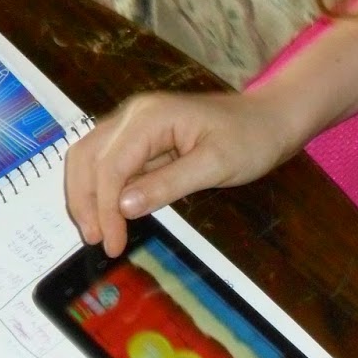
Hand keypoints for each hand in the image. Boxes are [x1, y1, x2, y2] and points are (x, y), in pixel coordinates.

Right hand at [64, 90, 297, 255]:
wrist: (272, 118)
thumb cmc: (251, 138)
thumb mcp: (216, 164)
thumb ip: (168, 184)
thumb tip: (123, 207)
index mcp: (150, 117)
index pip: (110, 165)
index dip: (104, 208)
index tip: (111, 243)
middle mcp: (135, 114)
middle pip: (87, 157)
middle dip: (85, 201)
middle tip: (97, 241)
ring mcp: (136, 123)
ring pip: (92, 157)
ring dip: (87, 195)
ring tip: (97, 232)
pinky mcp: (143, 137)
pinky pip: (111, 162)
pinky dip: (104, 189)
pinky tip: (112, 215)